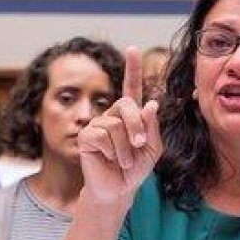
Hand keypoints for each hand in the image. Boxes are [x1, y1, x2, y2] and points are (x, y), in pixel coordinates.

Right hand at [77, 46, 163, 207]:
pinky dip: (112, 151)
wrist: (119, 190)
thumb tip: (150, 104)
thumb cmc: (135, 169)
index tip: (132, 49)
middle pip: (127, 105)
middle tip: (139, 145)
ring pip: (116, 124)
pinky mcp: (86, 136)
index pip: (132, 88)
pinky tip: (109, 159)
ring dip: (126, 148)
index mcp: (130, 115)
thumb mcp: (152, 148)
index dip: (132, 68)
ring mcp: (97, 124)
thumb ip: (152, 127)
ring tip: (123, 160)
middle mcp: (112, 115)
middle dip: (137, 125)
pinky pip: (103, 135)